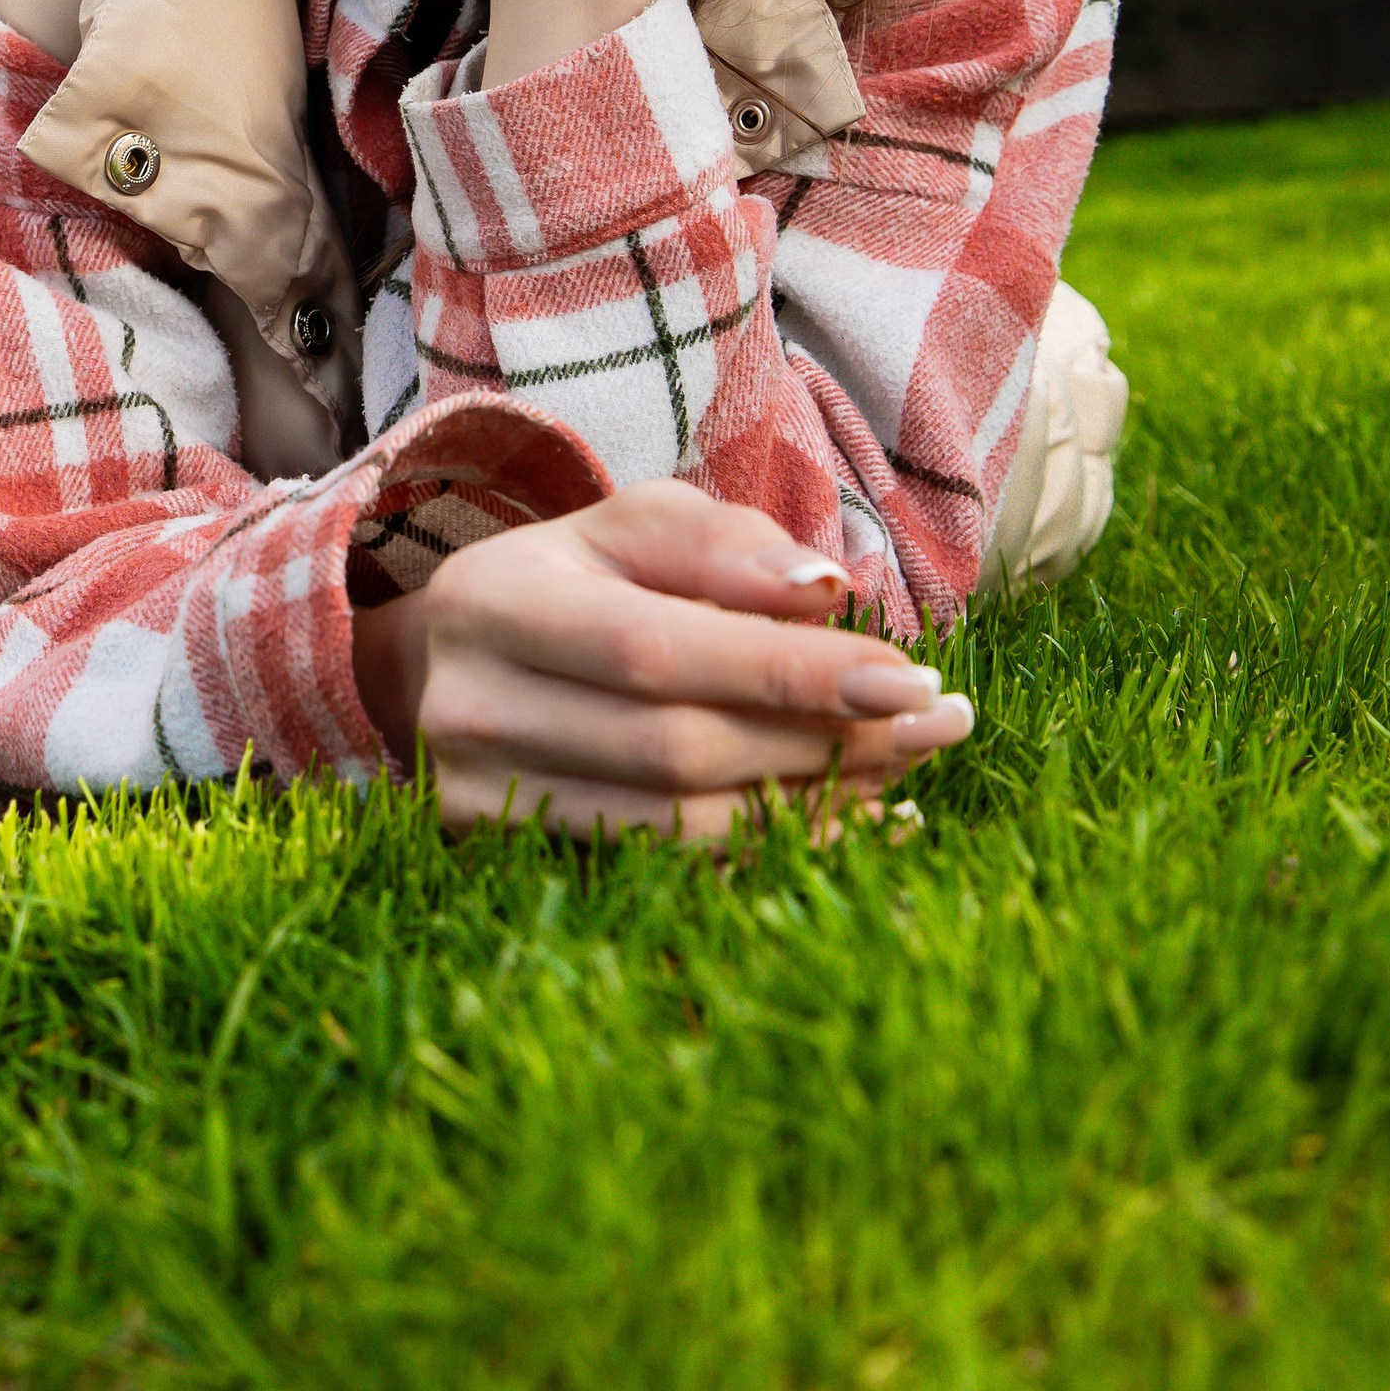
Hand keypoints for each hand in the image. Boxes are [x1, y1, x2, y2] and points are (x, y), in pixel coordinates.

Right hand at [349, 480, 973, 844]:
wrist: (450, 666)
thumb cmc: (574, 581)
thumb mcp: (636, 527)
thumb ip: (727, 544)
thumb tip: (827, 590)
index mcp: (499, 599)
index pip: (659, 648)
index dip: (788, 671)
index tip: (909, 677)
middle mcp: (473, 704)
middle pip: (675, 744)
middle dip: (822, 739)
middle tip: (939, 723)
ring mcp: (478, 794)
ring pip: (675, 821)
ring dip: (811, 802)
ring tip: (908, 771)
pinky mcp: (502, 856)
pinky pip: (665, 863)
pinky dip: (770, 845)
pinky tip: (850, 819)